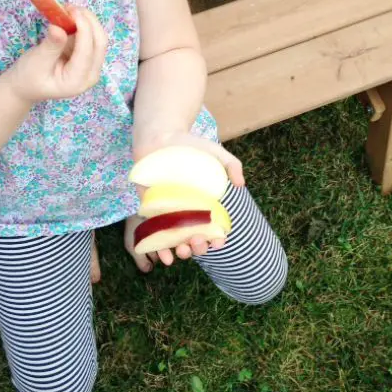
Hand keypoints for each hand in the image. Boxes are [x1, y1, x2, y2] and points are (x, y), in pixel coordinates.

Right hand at [5, 7, 107, 102]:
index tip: (71, 10)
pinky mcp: (89, 59)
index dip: (83, 27)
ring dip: (87, 21)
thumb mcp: (36, 61)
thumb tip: (59, 27)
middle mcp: (90, 75)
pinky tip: (70, 18)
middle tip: (70, 7)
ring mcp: (92, 67)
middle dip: (89, 21)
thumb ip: (51, 45)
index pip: (88, 50)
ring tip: (68, 10)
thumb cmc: (29, 77)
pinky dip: (83, 26)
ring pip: (98, 38)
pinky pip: (92, 38)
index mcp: (77, 80)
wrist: (27, 86)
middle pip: (100, 43)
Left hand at [129, 131, 244, 268]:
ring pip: (176, 240)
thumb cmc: (189, 145)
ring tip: (183, 252)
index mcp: (204, 203)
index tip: (219, 241)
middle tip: (199, 242)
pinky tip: (164, 255)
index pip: (212, 227)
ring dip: (181, 251)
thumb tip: (240, 184)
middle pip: (195, 237)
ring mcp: (168, 212)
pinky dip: (159, 247)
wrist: (160, 136)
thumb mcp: (214, 152)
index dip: (217, 238)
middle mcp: (187, 211)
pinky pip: (154, 233)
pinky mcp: (150, 210)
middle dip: (199, 247)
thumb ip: (231, 164)